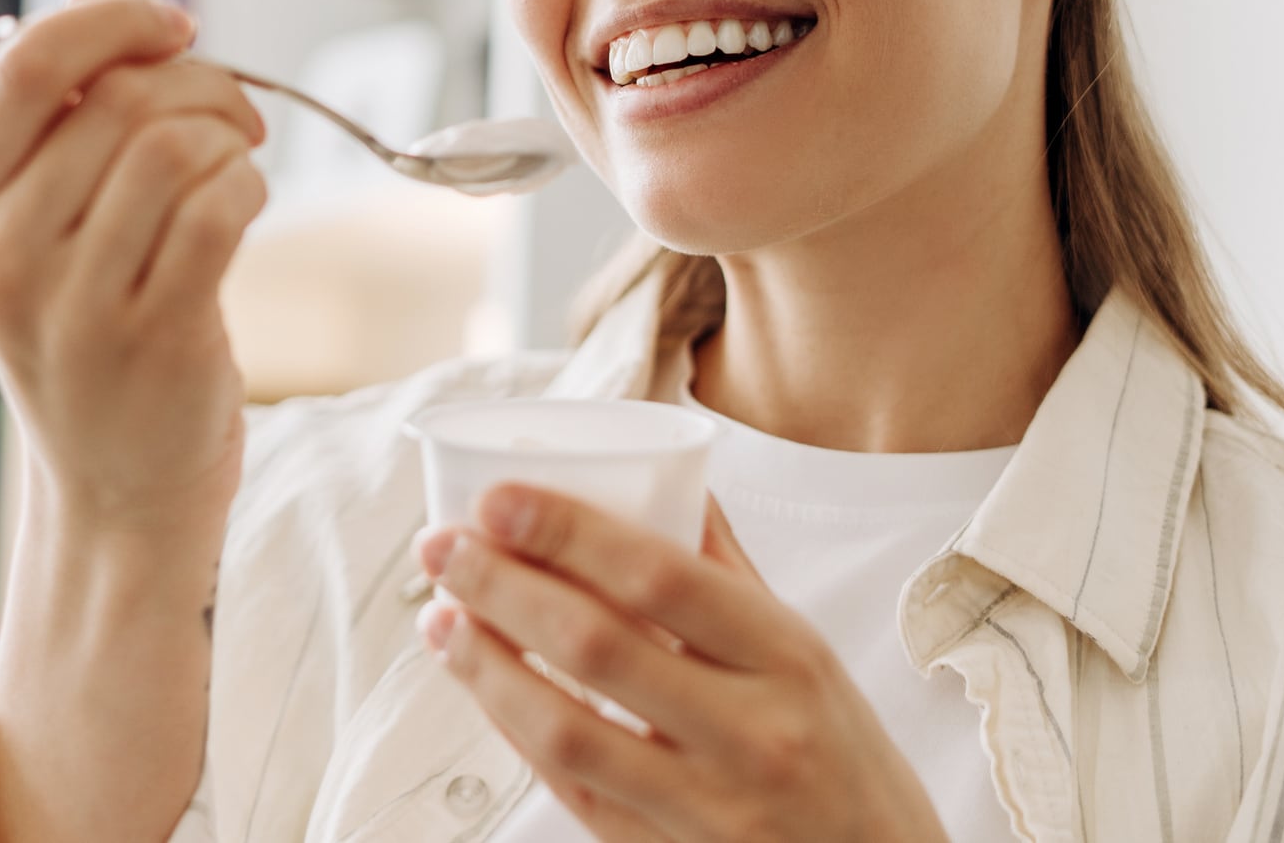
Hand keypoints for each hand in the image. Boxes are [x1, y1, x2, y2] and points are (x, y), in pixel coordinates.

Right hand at [0, 0, 269, 536]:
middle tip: (236, 112)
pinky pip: (217, 210)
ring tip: (239, 162)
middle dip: (201, 81)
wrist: (117, 486)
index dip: (114, 20)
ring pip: (174, 148)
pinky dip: (248, 188)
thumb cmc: (92, 332)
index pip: (27, 62)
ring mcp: (71, 302)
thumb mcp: (53, 215)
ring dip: (231, 135)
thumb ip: (73, 96)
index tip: (174, 25)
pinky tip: (244, 204)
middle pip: (120, 99)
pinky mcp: (150, 337)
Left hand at [410, 485, 952, 842]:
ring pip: (566, 729)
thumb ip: (727, 570)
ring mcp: (707, 808)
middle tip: (444, 546)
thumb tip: (666, 475)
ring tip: (443, 614)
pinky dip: (512, 729)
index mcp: (787, 657)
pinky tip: (481, 682)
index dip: (568, 533)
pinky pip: (568, 789)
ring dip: (487, 665)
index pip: (661, 576)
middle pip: (598, 647)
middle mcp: (751, 733)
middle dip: (502, 587)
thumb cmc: (841, 753)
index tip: (498, 499)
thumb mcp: (807, 650)